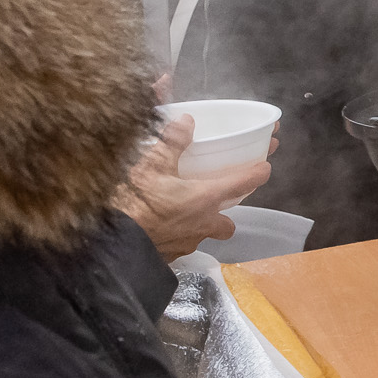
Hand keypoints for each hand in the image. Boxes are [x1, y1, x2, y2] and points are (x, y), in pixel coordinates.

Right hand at [116, 114, 271, 260]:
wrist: (112, 244)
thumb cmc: (134, 203)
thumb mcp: (152, 165)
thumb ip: (172, 142)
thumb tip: (186, 120)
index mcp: (206, 198)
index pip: (243, 184)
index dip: (257, 174)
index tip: (265, 167)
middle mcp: (203, 224)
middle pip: (227, 223)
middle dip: (226, 215)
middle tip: (215, 201)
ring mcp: (187, 243)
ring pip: (203, 236)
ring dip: (199, 226)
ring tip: (182, 214)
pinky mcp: (169, 257)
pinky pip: (180, 246)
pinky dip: (175, 237)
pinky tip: (160, 228)